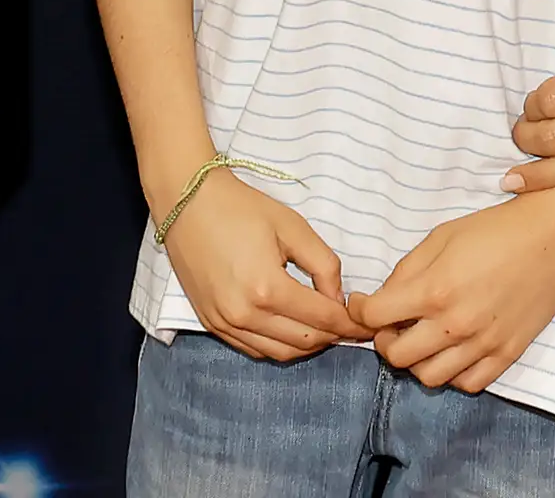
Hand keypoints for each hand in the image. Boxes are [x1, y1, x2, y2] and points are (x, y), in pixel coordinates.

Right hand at [159, 172, 362, 363]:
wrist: (187, 202)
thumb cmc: (241, 208)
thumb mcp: (293, 227)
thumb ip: (324, 265)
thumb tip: (337, 299)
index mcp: (267, 288)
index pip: (321, 319)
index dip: (349, 324)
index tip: (367, 325)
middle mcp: (244, 315)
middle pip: (303, 342)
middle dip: (332, 337)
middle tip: (349, 326)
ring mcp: (224, 323)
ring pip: (279, 353)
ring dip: (307, 346)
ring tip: (324, 329)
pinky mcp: (211, 324)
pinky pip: (254, 349)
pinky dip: (279, 346)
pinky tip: (292, 330)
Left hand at [349, 179, 554, 392]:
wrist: (552, 236)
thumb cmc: (495, 230)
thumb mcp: (440, 237)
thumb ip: (407, 271)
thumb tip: (384, 297)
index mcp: (434, 289)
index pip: (374, 317)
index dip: (359, 311)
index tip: (362, 304)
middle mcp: (455, 324)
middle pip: (396, 356)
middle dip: (385, 339)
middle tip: (392, 323)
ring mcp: (482, 344)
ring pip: (429, 377)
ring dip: (417, 360)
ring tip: (422, 338)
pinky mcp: (507, 355)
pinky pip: (467, 384)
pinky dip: (453, 374)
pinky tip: (453, 351)